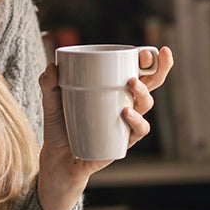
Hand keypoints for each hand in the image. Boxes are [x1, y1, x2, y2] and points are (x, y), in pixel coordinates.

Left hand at [35, 47, 173, 209]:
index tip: (145, 50)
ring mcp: (125, 123)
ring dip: (143, 93)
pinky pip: (137, 132)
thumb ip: (49, 85)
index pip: (135, 70)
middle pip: (151, 84)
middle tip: (160, 56)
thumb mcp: (52, 102)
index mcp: (112, 89)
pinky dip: (136, 122)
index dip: (146, 59)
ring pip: (146, 105)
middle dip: (160, 69)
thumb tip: (51, 68)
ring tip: (131, 85)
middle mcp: (124, 104)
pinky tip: (125, 113)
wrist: (56, 159)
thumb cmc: (60, 126)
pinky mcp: (122, 141)